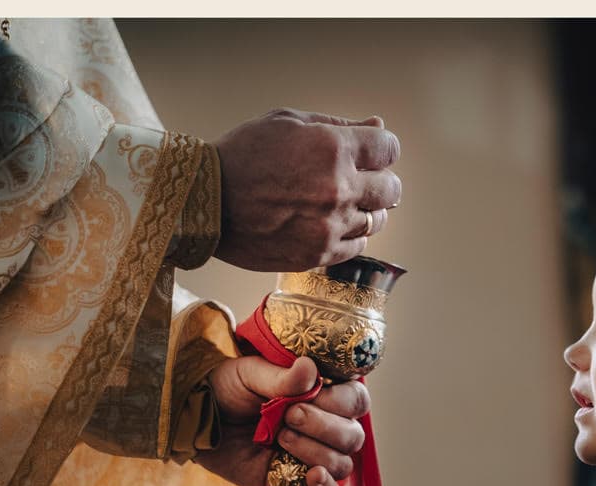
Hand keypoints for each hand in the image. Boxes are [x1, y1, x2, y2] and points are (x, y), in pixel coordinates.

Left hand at [194, 355, 369, 485]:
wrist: (197, 417)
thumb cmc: (227, 388)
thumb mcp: (250, 374)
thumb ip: (281, 376)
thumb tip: (310, 368)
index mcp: (322, 394)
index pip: (355, 401)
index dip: (340, 401)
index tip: (311, 395)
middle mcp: (324, 426)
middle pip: (353, 435)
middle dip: (324, 426)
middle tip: (289, 416)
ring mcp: (312, 455)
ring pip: (342, 463)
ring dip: (315, 451)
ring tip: (281, 437)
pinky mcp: (295, 482)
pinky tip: (311, 475)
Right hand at [213, 107, 401, 271]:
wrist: (204, 202)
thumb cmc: (243, 154)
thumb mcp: (288, 123)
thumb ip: (338, 125)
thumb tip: (377, 127)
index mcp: (333, 148)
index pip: (389, 148)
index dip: (380, 148)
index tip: (368, 152)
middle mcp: (339, 189)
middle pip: (391, 189)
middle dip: (379, 180)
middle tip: (357, 179)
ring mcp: (330, 225)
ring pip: (378, 221)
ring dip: (364, 209)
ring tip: (335, 202)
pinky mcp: (319, 254)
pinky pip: (357, 246)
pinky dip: (349, 235)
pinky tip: (327, 223)